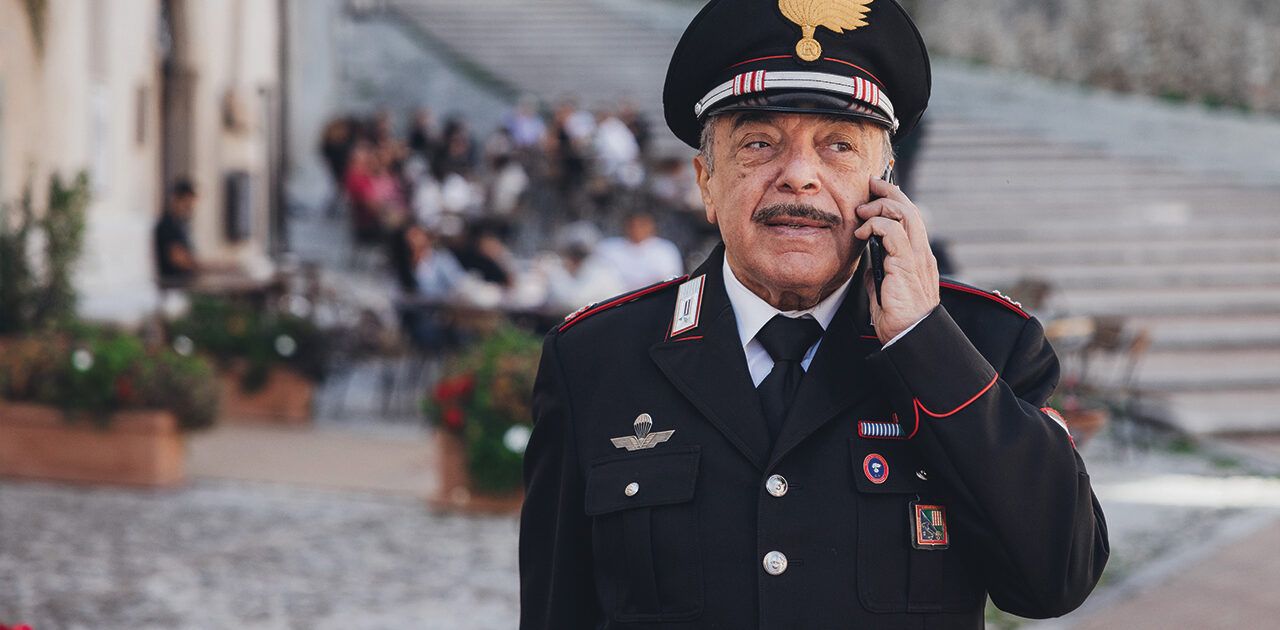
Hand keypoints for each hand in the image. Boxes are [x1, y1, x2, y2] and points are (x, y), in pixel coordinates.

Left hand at [853, 177, 939, 343]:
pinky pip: (894, 232)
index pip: (910, 218)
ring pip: (905, 214)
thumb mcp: (883, 290)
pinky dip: (876, 225)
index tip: (876, 190)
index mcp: (917, 257)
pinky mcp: (907, 264)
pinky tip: (862, 232)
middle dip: (889, 191)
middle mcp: (921, 253)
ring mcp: (917, 257)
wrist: (909, 336)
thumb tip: (869, 262)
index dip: (895, 200)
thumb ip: (879, 273)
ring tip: (862, 212)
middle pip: (910, 209)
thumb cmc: (898, 318)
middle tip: (870, 185)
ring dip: (880, 206)